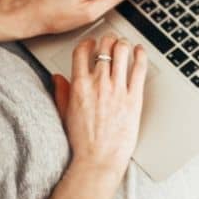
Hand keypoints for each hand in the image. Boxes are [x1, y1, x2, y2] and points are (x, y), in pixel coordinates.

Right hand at [52, 35, 147, 177]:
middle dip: (108, 40)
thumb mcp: (65, 114)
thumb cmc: (82, 140)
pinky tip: (140, 51)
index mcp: (79, 86)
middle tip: (112, 41)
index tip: (93, 42)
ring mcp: (117, 90)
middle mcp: (98, 84)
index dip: (88, 42)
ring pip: (122, 53)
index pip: (82, 52)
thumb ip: (61, 92)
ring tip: (126, 45)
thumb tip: (57, 77)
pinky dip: (141, 55)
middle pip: (105, 48)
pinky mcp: (134, 98)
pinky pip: (139, 69)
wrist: (98, 159)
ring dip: (124, 44)